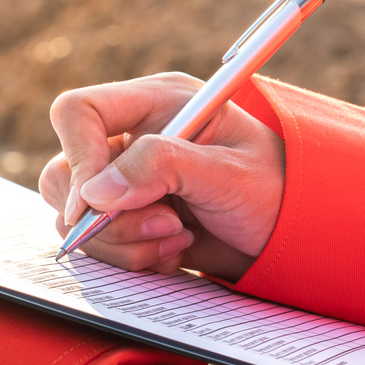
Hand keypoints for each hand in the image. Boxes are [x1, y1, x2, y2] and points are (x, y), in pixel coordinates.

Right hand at [41, 73, 285, 280]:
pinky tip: (174, 254)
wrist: (298, 235)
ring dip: (123, 242)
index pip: (78, 113)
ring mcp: (125, 183)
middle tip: (166, 227)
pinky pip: (96, 246)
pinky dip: (130, 259)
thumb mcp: (228, 174)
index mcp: (154, 104)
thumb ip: (161, 168)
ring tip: (179, 241)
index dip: (78, 156)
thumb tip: (94, 192)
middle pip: (65, 174)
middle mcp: (131, 140)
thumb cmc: (279, 190)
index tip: (96, 203)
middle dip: (108, 217)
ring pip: (75, 218)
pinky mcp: (127, 220)